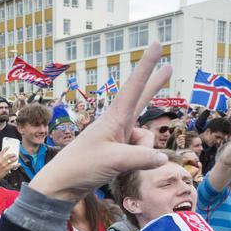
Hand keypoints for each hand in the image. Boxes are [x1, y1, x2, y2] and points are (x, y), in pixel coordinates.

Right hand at [0, 151, 17, 182]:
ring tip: (16, 158)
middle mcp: (0, 161)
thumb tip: (4, 158)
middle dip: (12, 154)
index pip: (2, 152)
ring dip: (15, 158)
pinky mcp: (6, 169)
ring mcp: (4, 165)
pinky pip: (13, 165)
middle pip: (8, 155)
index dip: (6, 149)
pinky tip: (18, 164)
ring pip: (11, 160)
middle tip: (14, 154)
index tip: (9, 147)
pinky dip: (17, 164)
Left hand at [29, 41, 171, 200]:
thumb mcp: (115, 161)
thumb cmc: (82, 167)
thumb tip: (162, 158)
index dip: (148, 65)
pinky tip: (116, 171)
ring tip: (114, 164)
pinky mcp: (117, 152)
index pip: (135, 86)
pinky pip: (139, 155)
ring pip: (145, 141)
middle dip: (155, 85)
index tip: (158, 44)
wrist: (61, 186)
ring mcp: (117, 138)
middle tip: (170, 66)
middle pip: (141, 100)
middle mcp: (117, 124)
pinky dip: (136, 163)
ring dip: (141, 155)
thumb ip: (142, 157)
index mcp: (114, 118)